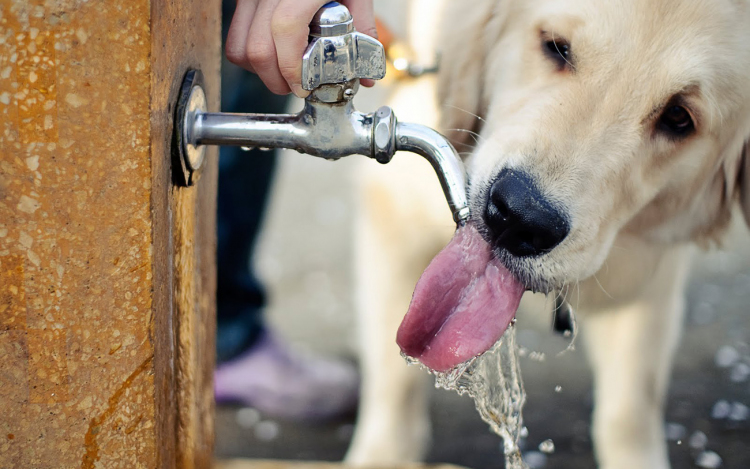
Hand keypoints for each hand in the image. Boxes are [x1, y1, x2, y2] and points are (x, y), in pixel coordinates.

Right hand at [226, 0, 376, 97]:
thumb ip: (363, 29)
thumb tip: (365, 76)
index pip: (285, 29)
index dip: (291, 67)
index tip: (303, 86)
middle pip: (258, 49)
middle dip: (277, 80)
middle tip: (297, 86)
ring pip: (240, 48)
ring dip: (261, 72)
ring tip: (284, 73)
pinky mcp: (242, 0)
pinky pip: (235, 38)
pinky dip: (250, 58)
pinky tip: (273, 57)